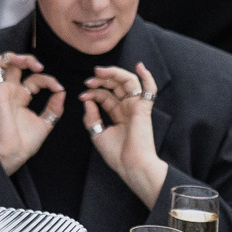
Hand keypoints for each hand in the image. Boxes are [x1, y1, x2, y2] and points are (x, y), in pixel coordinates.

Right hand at [0, 52, 65, 175]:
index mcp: (21, 98)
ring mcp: (2, 92)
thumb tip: (62, 92)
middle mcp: (11, 92)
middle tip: (39, 66)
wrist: (14, 154)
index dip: (48, 79)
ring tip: (26, 61)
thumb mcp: (47, 122)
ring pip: (0, 64)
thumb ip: (54, 107)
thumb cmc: (25, 143)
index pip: (34, 79)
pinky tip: (5, 63)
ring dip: (13, 57)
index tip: (59, 88)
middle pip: (15, 66)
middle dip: (28, 59)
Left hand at [83, 63, 166, 204]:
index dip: (92, 92)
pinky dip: (147, 77)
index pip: (105, 96)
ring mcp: (136, 106)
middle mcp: (128, 108)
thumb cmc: (116, 154)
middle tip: (89, 79)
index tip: (81, 96)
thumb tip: (87, 100)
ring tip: (100, 72)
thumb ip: (91, 117)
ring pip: (128, 82)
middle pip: (116, 85)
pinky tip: (140, 66)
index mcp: (118, 114)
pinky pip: (150, 89)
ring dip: (114, 74)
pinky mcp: (144, 108)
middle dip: (102, 79)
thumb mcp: (97, 133)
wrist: (130, 165)